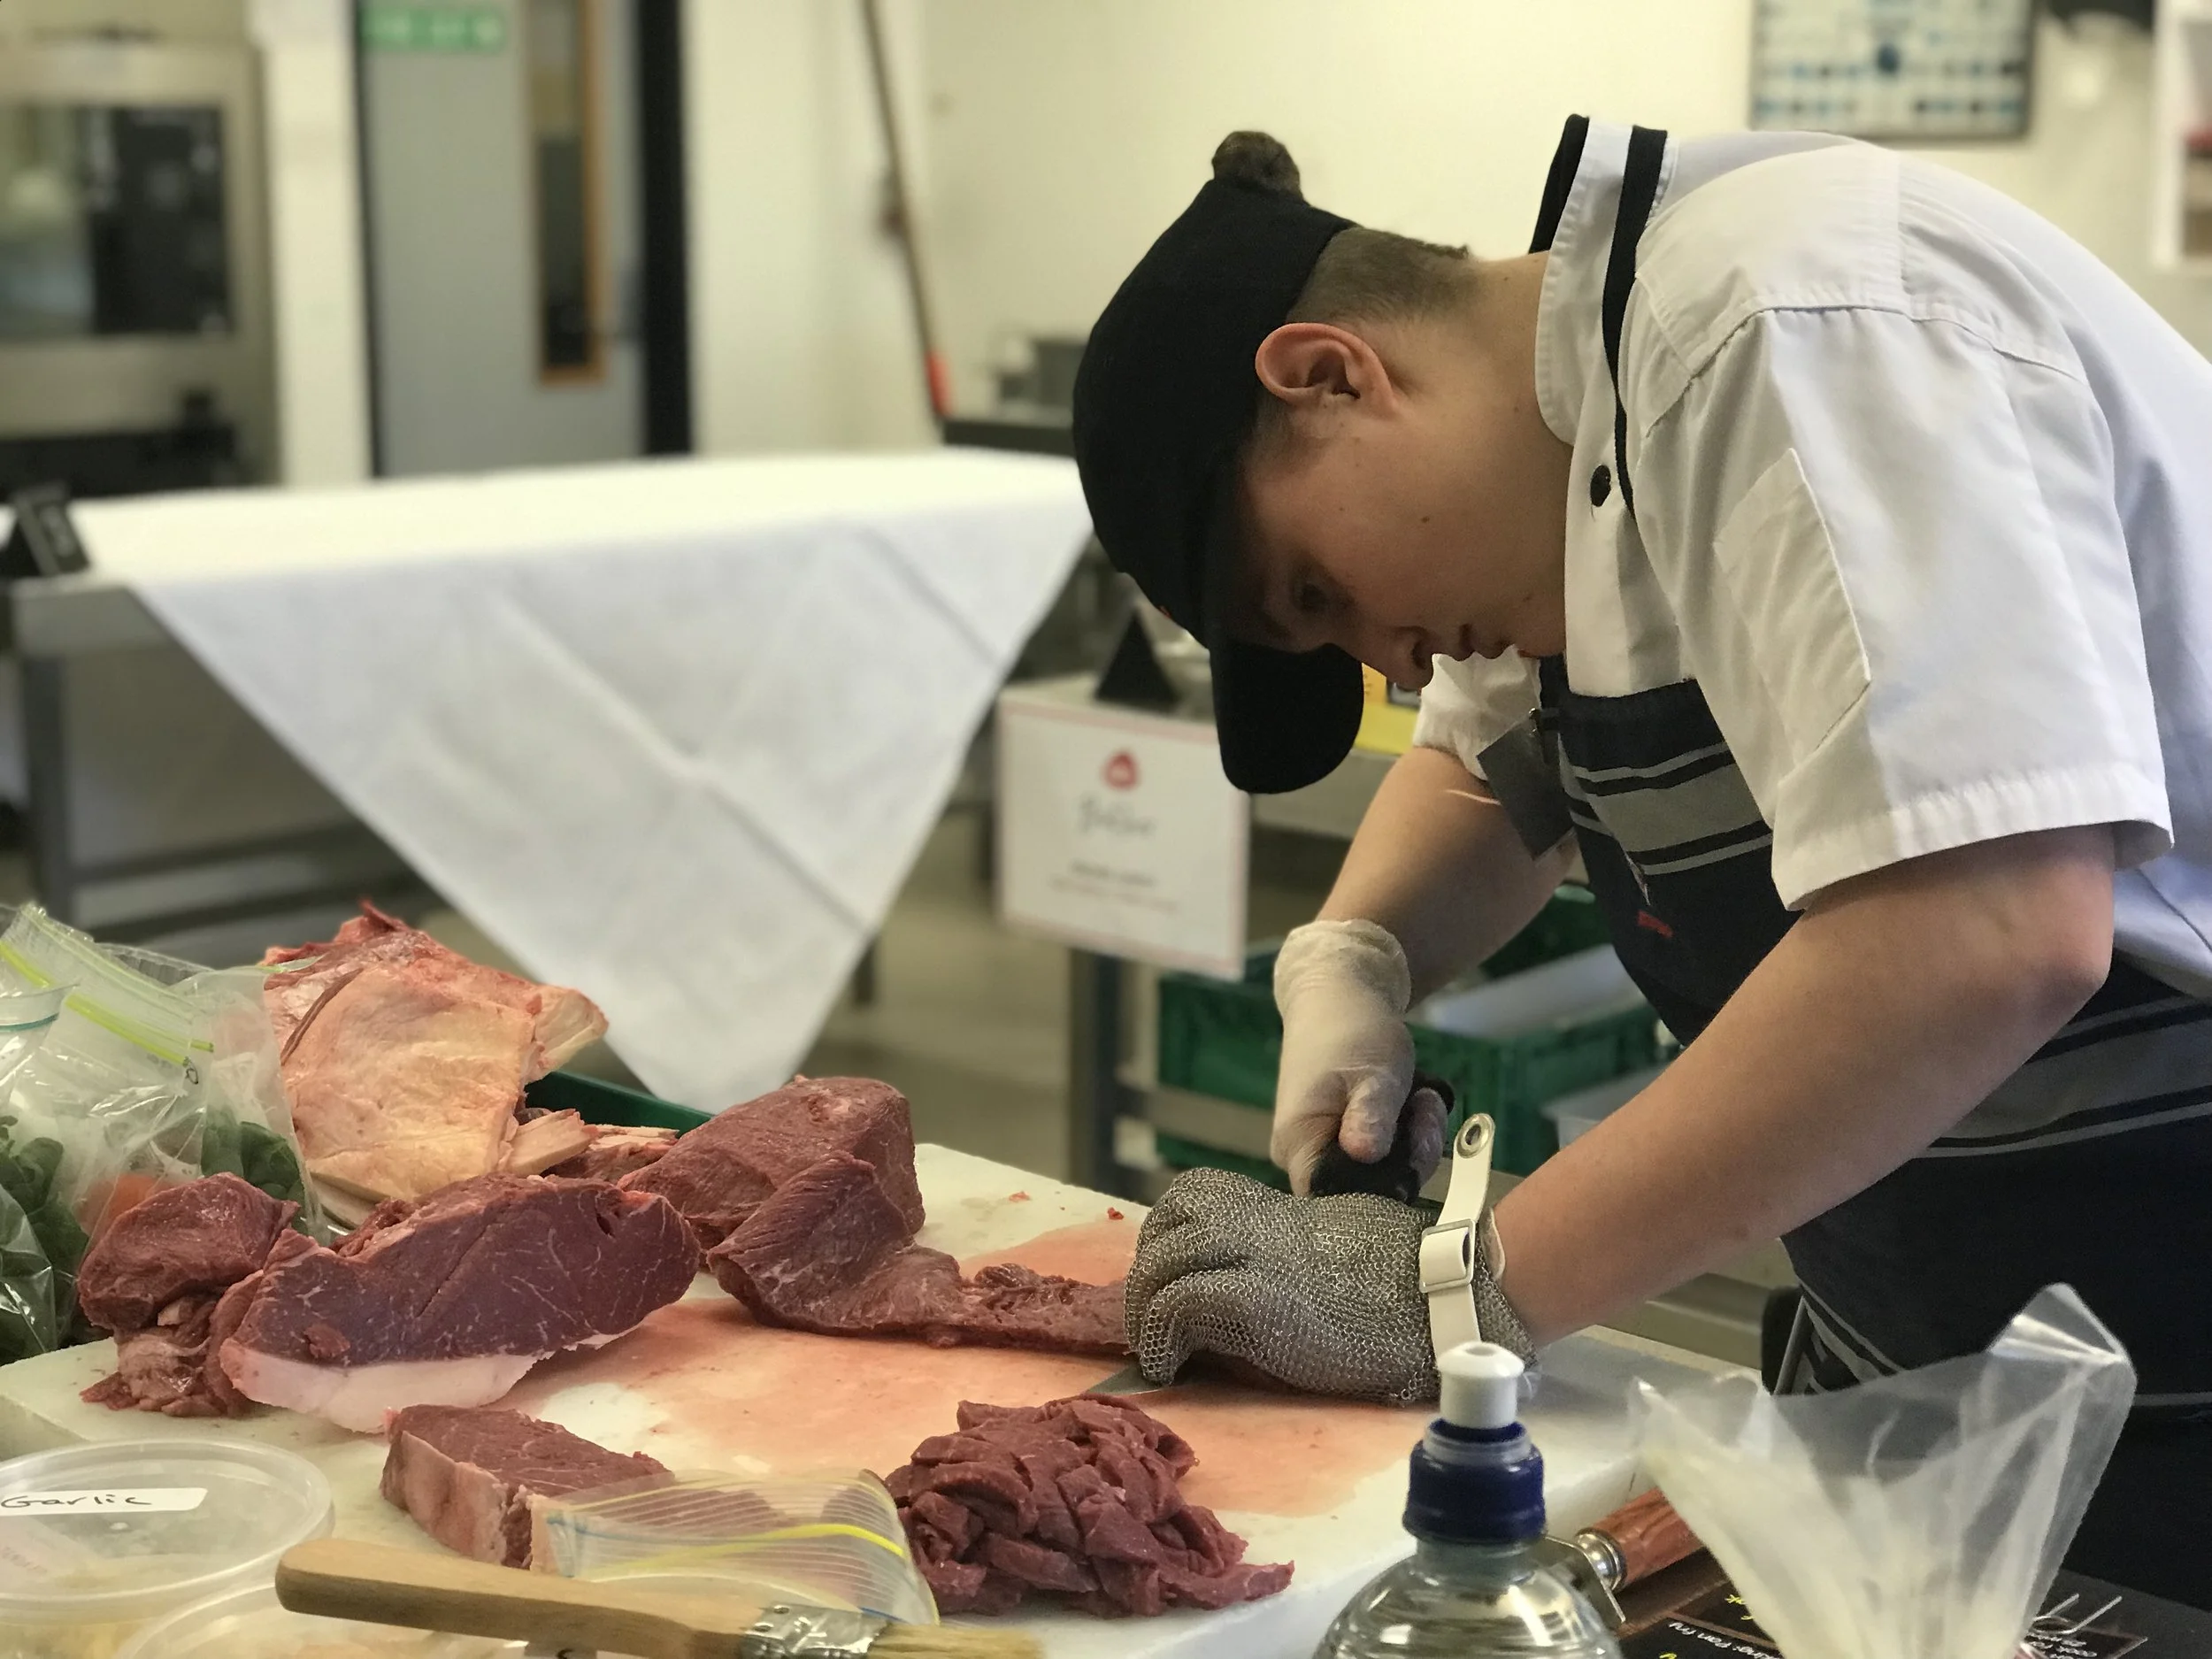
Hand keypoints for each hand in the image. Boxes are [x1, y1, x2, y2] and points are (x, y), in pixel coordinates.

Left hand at [1123, 1167, 1531, 1404]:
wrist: (1444, 1300)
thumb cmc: (1408, 1277)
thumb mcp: (1338, 1241)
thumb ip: (1289, 1245)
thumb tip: (1250, 1274)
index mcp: (1276, 1208)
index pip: (1189, 1199)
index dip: (1167, 1238)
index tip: (1169, 1278)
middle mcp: (1256, 1223)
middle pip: (1166, 1227)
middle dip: (1148, 1273)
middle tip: (1154, 1319)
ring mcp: (1254, 1258)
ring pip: (1161, 1264)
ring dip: (1147, 1309)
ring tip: (1157, 1347)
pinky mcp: (1256, 1302)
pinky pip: (1179, 1306)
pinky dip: (1162, 1336)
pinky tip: (1170, 1363)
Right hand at [1272, 920, 1447, 1193]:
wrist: (1340, 992)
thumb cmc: (1352, 1028)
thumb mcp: (1375, 1072)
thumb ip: (1372, 1117)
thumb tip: (1364, 1156)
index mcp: (1297, 1145)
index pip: (1333, 1202)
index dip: (1378, 1195)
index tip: (1410, 1155)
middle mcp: (1303, 1156)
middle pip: (1365, 1190)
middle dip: (1408, 1157)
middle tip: (1424, 1110)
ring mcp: (1324, 1147)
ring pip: (1382, 1171)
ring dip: (1415, 1139)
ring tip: (1422, 1096)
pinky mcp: (1345, 1137)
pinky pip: (1384, 1153)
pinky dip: (1407, 1131)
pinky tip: (1415, 1098)